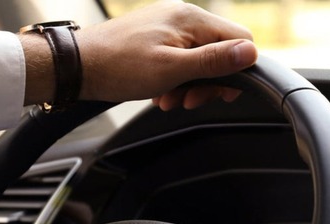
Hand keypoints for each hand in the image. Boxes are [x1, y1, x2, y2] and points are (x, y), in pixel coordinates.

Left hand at [21, 1, 257, 109]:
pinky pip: (181, 58)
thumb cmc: (119, 66)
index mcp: (191, 19)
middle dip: (209, 82)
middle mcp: (183, 16)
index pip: (240, 40)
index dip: (238, 70)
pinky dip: (177, 79)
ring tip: (171, 98)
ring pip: (200, 58)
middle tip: (192, 100)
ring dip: (191, 85)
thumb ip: (215, 61)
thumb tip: (251, 53)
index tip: (223, 92)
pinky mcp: (157, 36)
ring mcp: (169, 25)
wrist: (78, 66)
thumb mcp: (174, 69)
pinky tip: (163, 91)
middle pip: (220, 51)